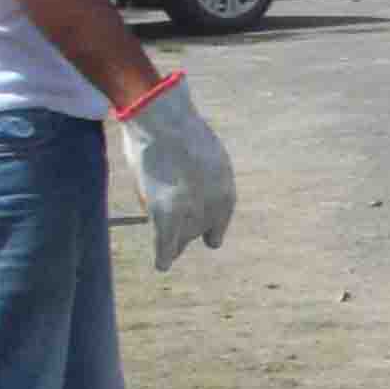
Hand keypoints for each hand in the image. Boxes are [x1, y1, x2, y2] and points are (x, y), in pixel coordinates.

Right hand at [120, 74, 235, 268]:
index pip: (219, 221)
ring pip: (180, 240)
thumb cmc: (180, 132)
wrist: (165, 121)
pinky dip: (163, 255)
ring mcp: (190, 213)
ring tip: (167, 249)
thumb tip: (193, 186)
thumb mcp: (204, 156)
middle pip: (198, 232)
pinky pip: (164, 245)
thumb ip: (203, 178)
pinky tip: (162, 266)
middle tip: (173, 229)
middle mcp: (214, 207)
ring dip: (172, 241)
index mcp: (227, 191)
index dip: (207, 225)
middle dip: (186, 230)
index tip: (203, 232)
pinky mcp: (165, 216)